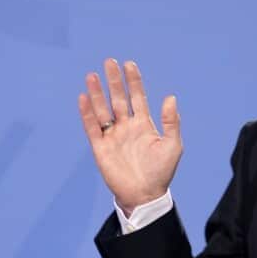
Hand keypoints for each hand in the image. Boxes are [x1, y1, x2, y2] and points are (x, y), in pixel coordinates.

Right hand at [78, 59, 182, 213]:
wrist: (144, 195)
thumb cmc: (161, 172)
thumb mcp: (172, 145)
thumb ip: (171, 122)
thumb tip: (170, 97)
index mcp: (144, 124)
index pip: (137, 97)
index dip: (133, 81)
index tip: (129, 64)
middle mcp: (126, 127)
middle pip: (118, 98)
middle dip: (114, 81)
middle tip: (109, 62)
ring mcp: (112, 136)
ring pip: (103, 110)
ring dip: (97, 93)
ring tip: (92, 75)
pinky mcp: (100, 148)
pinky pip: (92, 127)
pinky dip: (87, 113)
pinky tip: (83, 98)